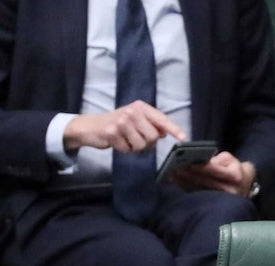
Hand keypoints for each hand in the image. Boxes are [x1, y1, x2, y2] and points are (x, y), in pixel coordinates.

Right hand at [64, 100, 185, 152]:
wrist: (91, 126)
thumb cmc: (117, 124)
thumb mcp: (136, 120)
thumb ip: (152, 125)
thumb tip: (164, 133)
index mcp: (140, 107)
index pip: (161, 118)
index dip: (173, 129)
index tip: (183, 137)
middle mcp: (132, 111)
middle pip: (153, 136)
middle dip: (147, 143)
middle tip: (135, 138)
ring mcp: (121, 122)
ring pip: (141, 145)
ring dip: (134, 147)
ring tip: (125, 139)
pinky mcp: (112, 133)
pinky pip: (128, 150)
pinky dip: (124, 150)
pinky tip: (117, 142)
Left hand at [169, 152, 256, 195]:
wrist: (244, 185)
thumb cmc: (235, 169)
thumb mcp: (231, 160)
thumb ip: (217, 159)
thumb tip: (201, 163)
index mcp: (235, 177)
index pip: (216, 171)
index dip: (202, 167)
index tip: (189, 164)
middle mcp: (230, 190)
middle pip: (206, 181)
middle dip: (190, 174)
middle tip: (175, 167)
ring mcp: (222, 199)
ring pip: (200, 188)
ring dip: (185, 181)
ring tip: (173, 173)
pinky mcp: (214, 203)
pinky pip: (198, 194)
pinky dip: (186, 187)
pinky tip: (176, 181)